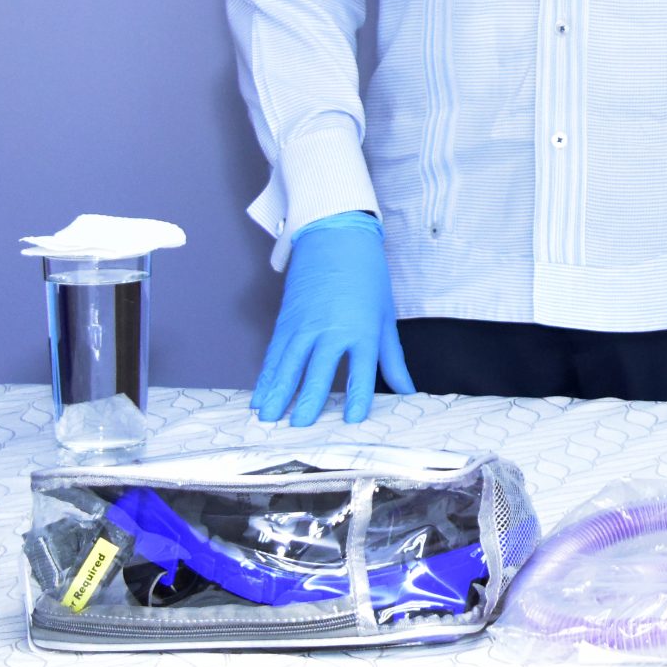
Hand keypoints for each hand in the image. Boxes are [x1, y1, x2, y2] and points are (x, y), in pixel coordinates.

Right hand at [252, 211, 413, 426]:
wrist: (337, 239)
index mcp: (361, 331)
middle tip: (300, 427)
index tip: (353, 420)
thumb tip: (407, 391)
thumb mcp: (385, 318)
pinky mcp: (286, 322)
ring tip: (269, 418)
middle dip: (307, 400)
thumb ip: (392, 359)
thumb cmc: (368, 279)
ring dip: (277, 392)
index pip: (361, 372)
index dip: (358, 398)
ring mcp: (304, 326)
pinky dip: (266, 376)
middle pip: (317, 371)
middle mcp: (330, 330)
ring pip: (288, 365)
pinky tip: (260, 396)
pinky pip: (274, 354)